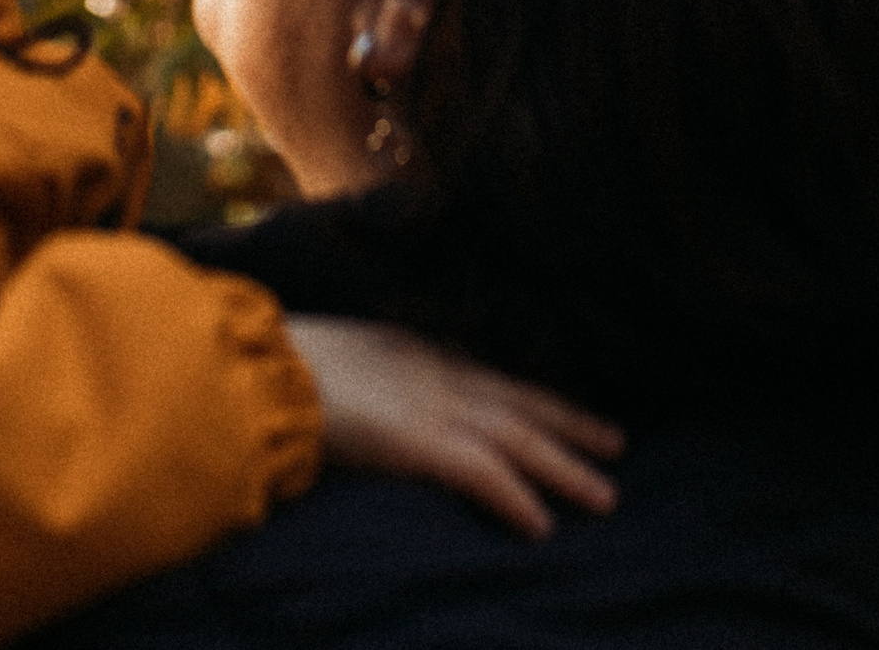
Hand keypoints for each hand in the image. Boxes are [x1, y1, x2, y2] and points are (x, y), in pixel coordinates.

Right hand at [284, 317, 621, 537]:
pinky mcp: (422, 444)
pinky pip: (484, 475)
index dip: (529, 396)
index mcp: (415, 353)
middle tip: (616, 443)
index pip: (488, 377)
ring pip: (519, 440)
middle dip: (570, 424)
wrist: (262, 369)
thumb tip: (369, 399)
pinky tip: (541, 526)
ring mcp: (433, 407)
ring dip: (565, 469)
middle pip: (520, 403)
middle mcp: (436, 374)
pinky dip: (516, 499)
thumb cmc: (282, 367)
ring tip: (606, 497)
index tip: (560, 409)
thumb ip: (368, 380)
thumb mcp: (340, 360)